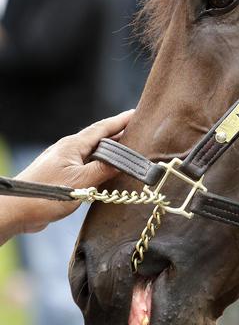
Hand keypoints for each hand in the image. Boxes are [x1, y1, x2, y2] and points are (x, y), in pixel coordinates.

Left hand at [0, 110, 133, 240]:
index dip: (120, 121)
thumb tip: (122, 163)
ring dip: (108, 149)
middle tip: (136, 130)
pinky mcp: (60, 174)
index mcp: (73, 146)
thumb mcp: (81, 182)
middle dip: (117, 133)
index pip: (102, 129)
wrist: (15, 210)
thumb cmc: (45, 195)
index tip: (135, 114)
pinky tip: (104, 170)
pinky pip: (85, 163)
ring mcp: (63, 161)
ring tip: (126, 149)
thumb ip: (103, 170)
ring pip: (91, 151)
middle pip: (97, 137)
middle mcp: (68, 149)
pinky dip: (98, 162)